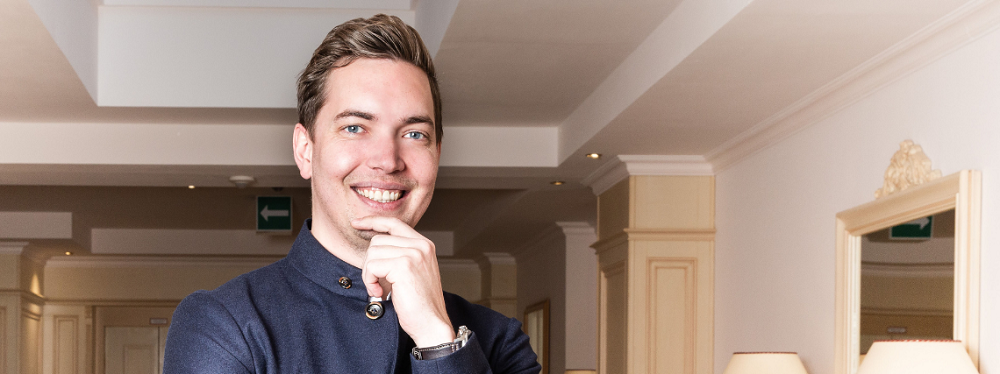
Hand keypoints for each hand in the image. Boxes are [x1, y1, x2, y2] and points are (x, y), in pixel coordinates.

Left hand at [352, 216, 455, 346]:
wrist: (431, 323)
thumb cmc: (420, 303)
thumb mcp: (412, 271)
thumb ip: (399, 255)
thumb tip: (373, 248)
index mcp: (424, 245)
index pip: (394, 223)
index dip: (373, 221)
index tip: (357, 223)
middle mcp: (420, 245)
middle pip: (378, 240)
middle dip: (370, 262)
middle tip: (377, 283)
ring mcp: (413, 254)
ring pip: (372, 253)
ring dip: (369, 274)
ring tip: (380, 289)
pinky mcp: (403, 265)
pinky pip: (372, 267)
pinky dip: (370, 281)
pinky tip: (380, 292)